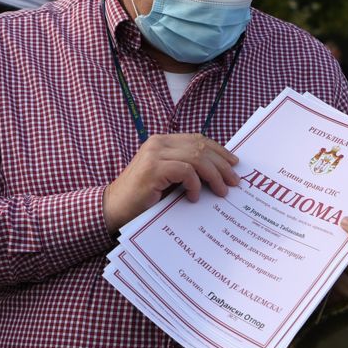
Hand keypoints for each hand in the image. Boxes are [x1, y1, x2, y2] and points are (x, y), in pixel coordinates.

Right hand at [103, 134, 237, 229]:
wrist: (114, 208)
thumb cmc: (142, 197)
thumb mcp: (168, 178)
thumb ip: (186, 169)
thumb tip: (218, 171)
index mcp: (162, 142)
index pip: (197, 139)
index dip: (218, 151)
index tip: (233, 164)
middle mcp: (158, 143)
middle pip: (200, 147)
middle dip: (222, 164)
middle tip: (234, 181)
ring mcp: (154, 154)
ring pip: (196, 157)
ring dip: (214, 175)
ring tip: (221, 191)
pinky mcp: (153, 169)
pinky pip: (185, 171)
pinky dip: (195, 184)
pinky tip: (194, 197)